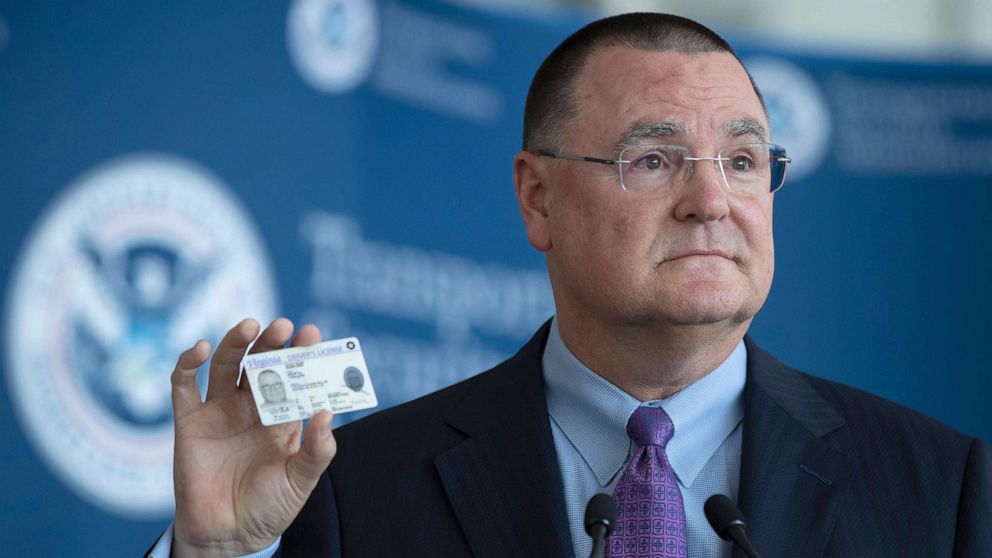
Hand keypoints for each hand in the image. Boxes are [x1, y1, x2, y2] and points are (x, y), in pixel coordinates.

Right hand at [170, 318, 336, 556]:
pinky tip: (201, 348)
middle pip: (260, 362)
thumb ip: (317, 451)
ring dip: (235, 342)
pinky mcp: (189, 422)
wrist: (229, 538)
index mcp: (282, 415)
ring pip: (226, 365)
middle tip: (284, 325)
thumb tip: (328, 414)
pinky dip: (188, 363)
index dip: (301, 352)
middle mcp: (251, 407)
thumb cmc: (270, 508)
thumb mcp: (301, 481)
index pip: (293, 374)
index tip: (311, 332)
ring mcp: (220, 411)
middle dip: (271, 341)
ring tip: (249, 325)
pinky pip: (184, 386)